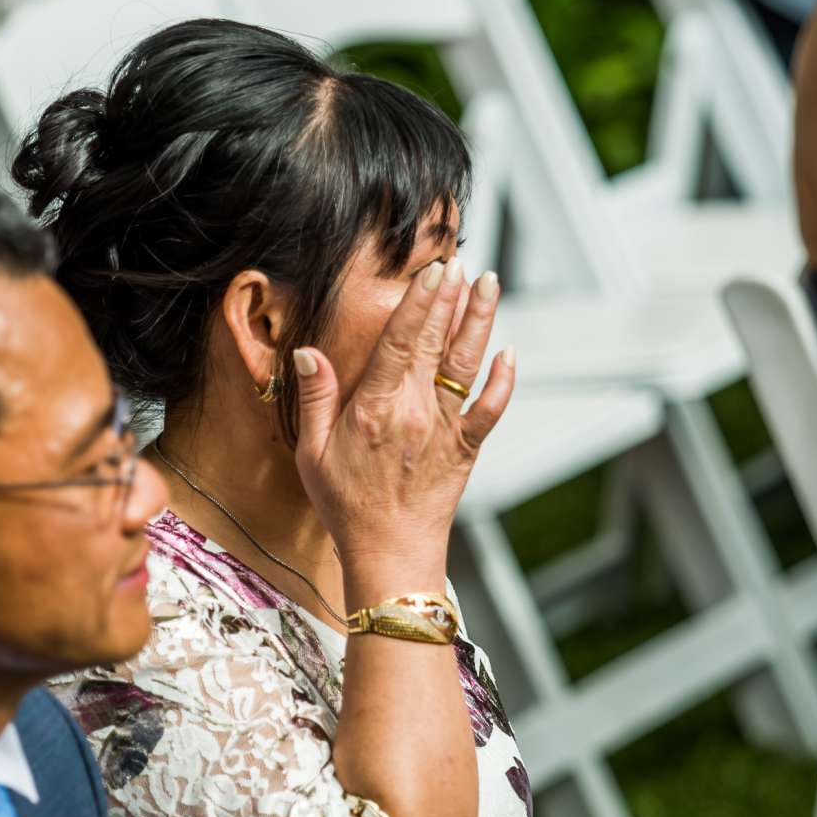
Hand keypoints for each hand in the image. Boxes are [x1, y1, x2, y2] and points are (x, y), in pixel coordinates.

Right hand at [289, 262, 513, 574]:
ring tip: (489, 284)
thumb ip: (314, 398)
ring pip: (467, 365)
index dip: (419, 303)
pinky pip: (490, 408)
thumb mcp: (312, 453)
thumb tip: (308, 352)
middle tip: (461, 262)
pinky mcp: (466, 448)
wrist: (390, 555)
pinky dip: (503, 380)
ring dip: (480, 321)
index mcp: (375, 409)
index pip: (401, 342)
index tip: (433, 272)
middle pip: (436, 342)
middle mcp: (415, 412)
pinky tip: (508, 353)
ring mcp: (445, 428)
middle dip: (450, 298)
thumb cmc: (346, 507)